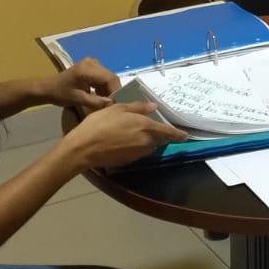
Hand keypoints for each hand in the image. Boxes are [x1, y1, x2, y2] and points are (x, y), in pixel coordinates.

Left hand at [50, 57, 120, 112]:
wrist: (48, 88)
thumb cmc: (60, 93)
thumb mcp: (78, 99)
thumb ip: (96, 101)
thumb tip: (112, 103)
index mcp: (87, 68)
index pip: (109, 78)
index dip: (115, 91)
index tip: (115, 104)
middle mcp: (92, 62)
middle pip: (110, 76)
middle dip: (112, 91)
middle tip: (112, 104)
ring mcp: (92, 63)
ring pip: (108, 77)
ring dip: (108, 89)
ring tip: (105, 102)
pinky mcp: (92, 66)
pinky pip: (103, 77)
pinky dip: (103, 87)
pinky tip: (100, 96)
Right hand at [63, 103, 184, 169]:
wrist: (84, 148)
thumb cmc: (100, 124)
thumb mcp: (118, 109)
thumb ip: (138, 108)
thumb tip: (153, 107)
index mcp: (145, 127)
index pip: (167, 132)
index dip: (177, 134)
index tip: (185, 136)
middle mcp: (145, 142)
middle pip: (158, 139)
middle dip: (160, 135)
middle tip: (156, 129)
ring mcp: (137, 153)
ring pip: (148, 146)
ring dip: (148, 141)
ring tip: (137, 133)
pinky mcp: (128, 161)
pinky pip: (138, 152)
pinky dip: (137, 147)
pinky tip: (126, 142)